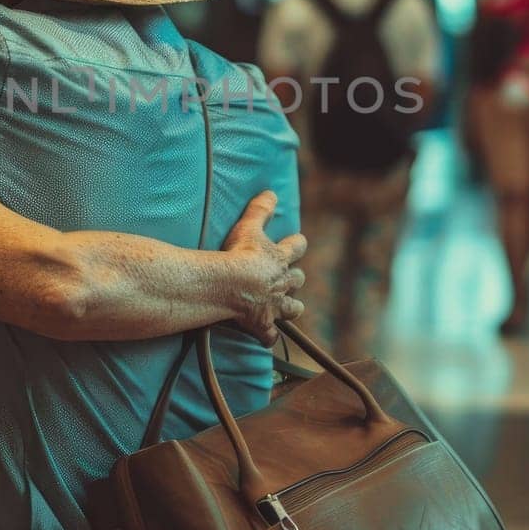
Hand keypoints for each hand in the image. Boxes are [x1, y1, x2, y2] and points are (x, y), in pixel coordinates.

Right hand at [221, 190, 306, 346]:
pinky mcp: (263, 325)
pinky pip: (269, 335)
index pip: (296, 247)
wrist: (231, 285)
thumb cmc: (239, 254)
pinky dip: (268, 336)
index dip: (297, 245)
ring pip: (292, 309)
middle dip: (295, 278)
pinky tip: (265, 338)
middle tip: (290, 277)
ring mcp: (274, 306)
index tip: (297, 243)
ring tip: (287, 308)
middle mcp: (282, 283)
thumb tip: (271, 191)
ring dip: (290, 307)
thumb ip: (260, 209)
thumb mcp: (249, 226)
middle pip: (297, 280)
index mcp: (280, 258)